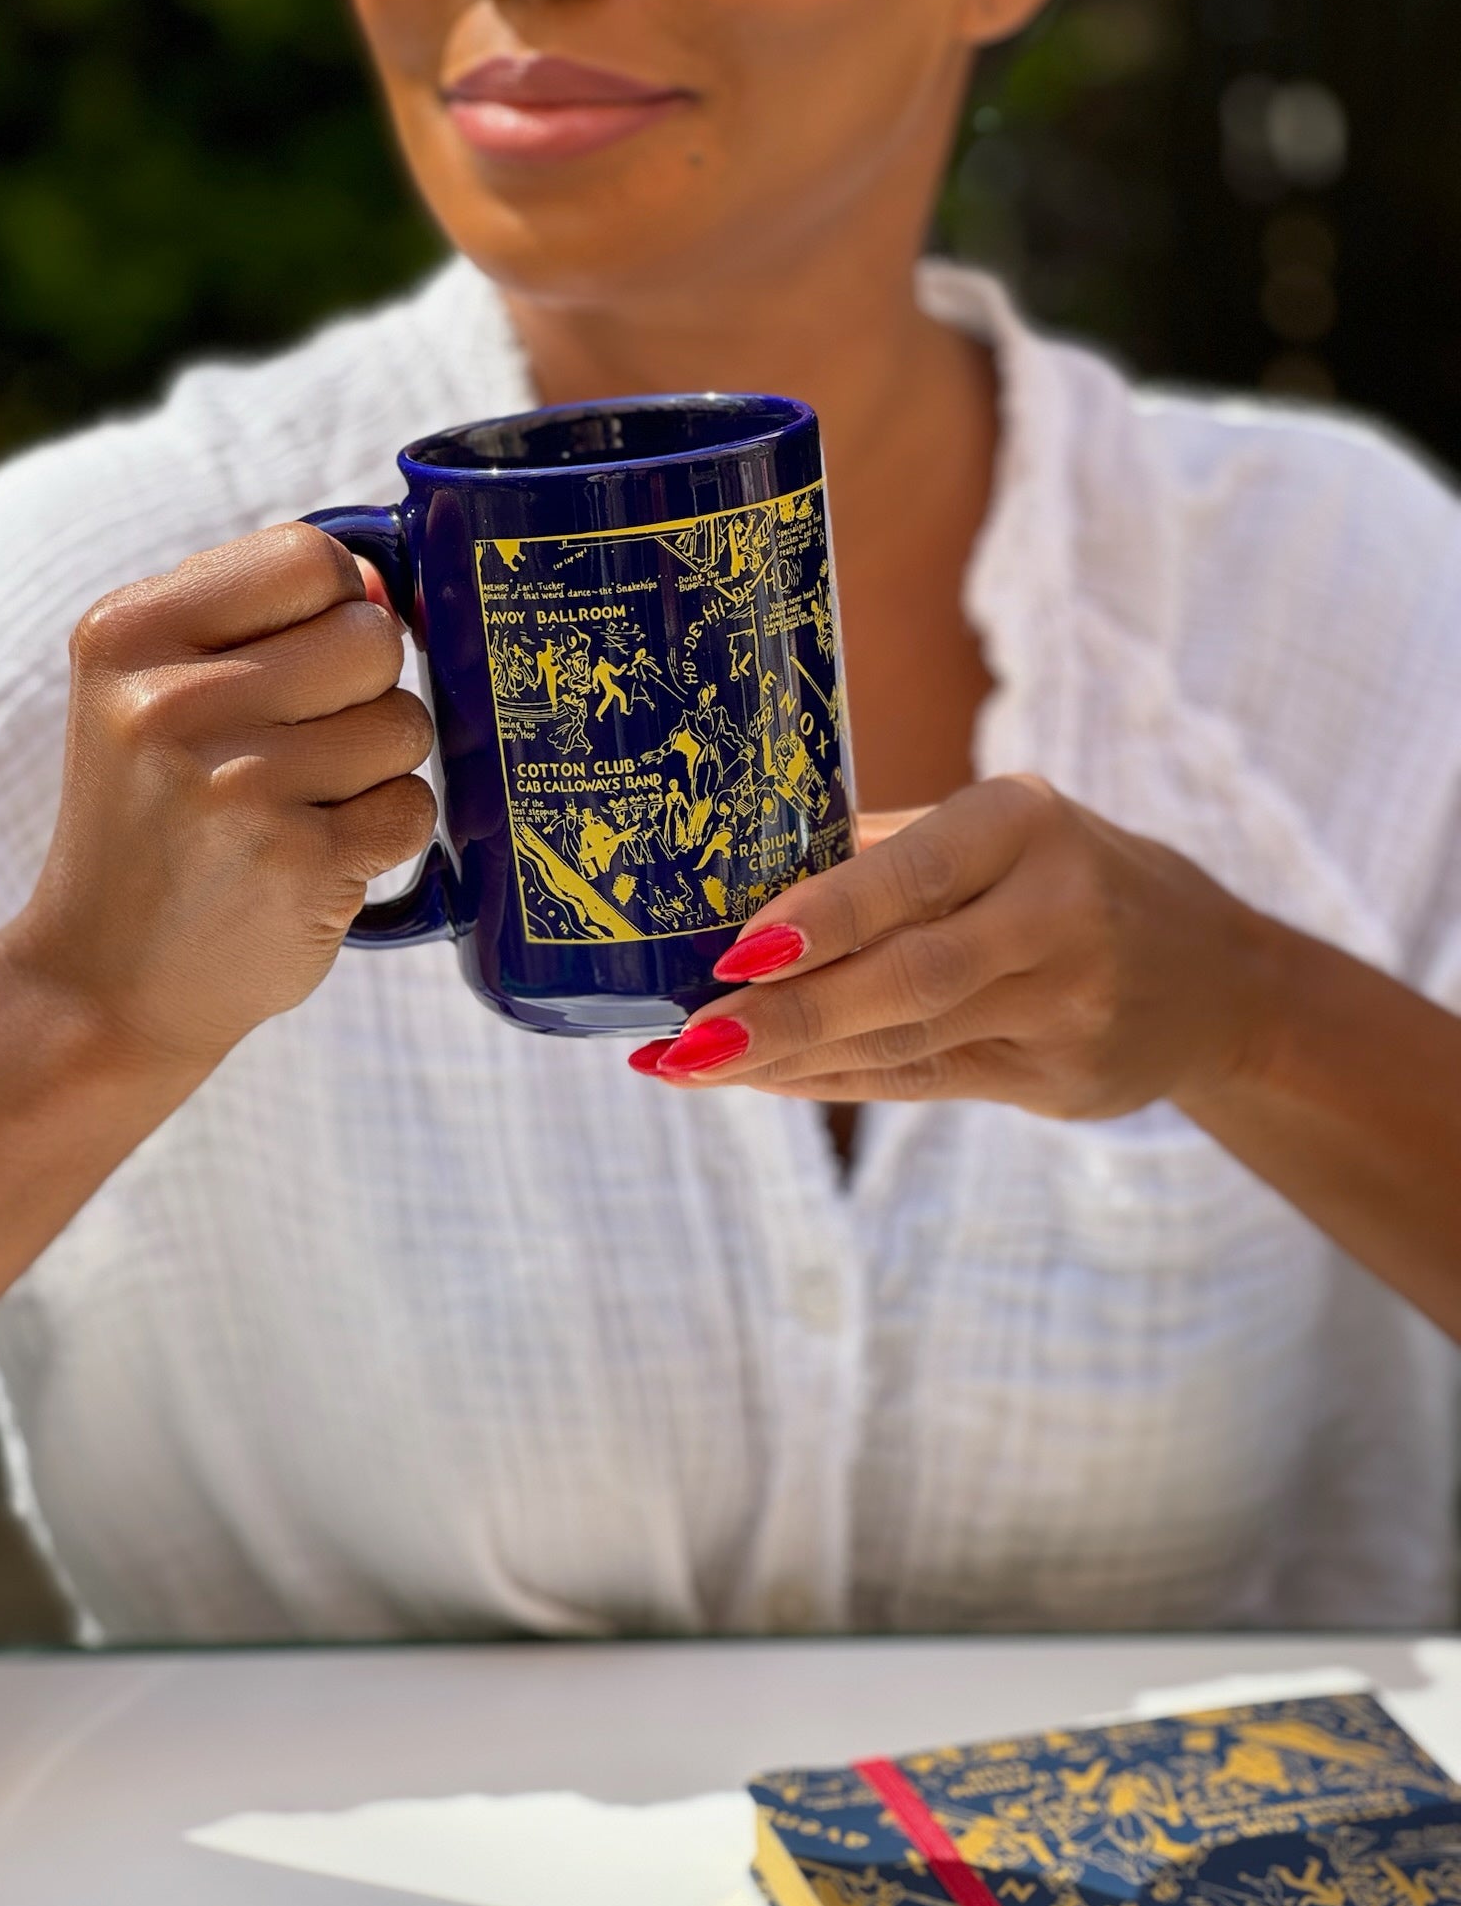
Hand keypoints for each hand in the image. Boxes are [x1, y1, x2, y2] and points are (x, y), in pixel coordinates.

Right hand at [16, 523, 435, 1073]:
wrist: (106, 980)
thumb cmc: (152, 820)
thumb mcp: (148, 695)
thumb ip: (256, 620)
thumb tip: (379, 582)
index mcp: (128, 636)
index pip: (306, 558)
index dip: (336, 604)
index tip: (306, 657)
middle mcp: (171, 705)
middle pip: (371, 640)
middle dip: (365, 691)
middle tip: (305, 746)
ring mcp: (239, 788)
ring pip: (404, 724)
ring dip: (378, 766)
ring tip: (302, 804)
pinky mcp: (301, 864)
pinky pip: (413, 806)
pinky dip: (386, 832)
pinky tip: (320, 853)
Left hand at [633, 775, 1274, 1118]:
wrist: (1220, 979)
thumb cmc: (1067, 876)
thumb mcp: (1001, 830)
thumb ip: (886, 849)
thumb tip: (733, 875)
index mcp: (1027, 823)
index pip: (914, 876)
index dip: (825, 917)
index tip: (735, 951)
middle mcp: (1057, 912)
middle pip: (906, 977)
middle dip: (785, 1016)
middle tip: (684, 1040)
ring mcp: (1067, 1005)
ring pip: (906, 1041)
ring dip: (789, 1060)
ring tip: (689, 1065)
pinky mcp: (1059, 1078)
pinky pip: (924, 1082)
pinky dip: (835, 1082)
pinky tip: (763, 1080)